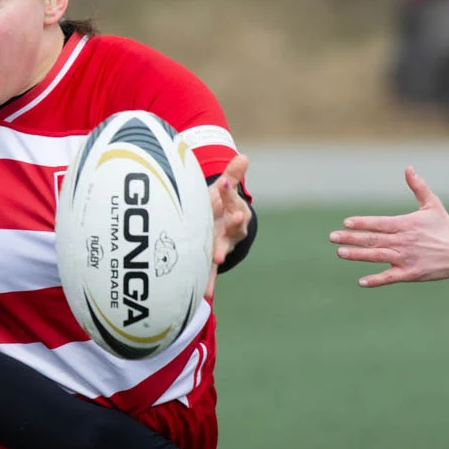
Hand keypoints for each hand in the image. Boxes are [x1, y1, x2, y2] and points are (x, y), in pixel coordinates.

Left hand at [205, 154, 250, 299]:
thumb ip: (232, 175)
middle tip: (235, 217)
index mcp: (233, 210)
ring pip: (222, 247)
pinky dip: (209, 281)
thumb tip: (243, 156)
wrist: (220, 229)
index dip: (227, 191)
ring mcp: (221, 244)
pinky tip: (206, 293)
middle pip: (232, 225)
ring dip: (220, 251)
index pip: (231, 198)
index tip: (223, 183)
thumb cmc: (218, 206)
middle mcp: (230, 229)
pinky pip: (210, 271)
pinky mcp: (210, 259)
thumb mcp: (223, 191)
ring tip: (218, 256)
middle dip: (233, 222)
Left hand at [327, 167, 448, 287]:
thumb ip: (418, 187)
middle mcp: (403, 241)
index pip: (379, 223)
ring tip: (340, 253)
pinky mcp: (411, 273)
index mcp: (406, 224)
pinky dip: (376, 280)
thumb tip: (408, 168)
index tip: (346, 222)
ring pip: (377, 257)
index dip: (362, 223)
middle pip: (373, 239)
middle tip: (332, 237)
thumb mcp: (432, 205)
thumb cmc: (445, 227)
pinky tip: (361, 282)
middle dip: (351, 238)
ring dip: (357, 255)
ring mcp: (406, 258)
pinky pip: (390, 277)